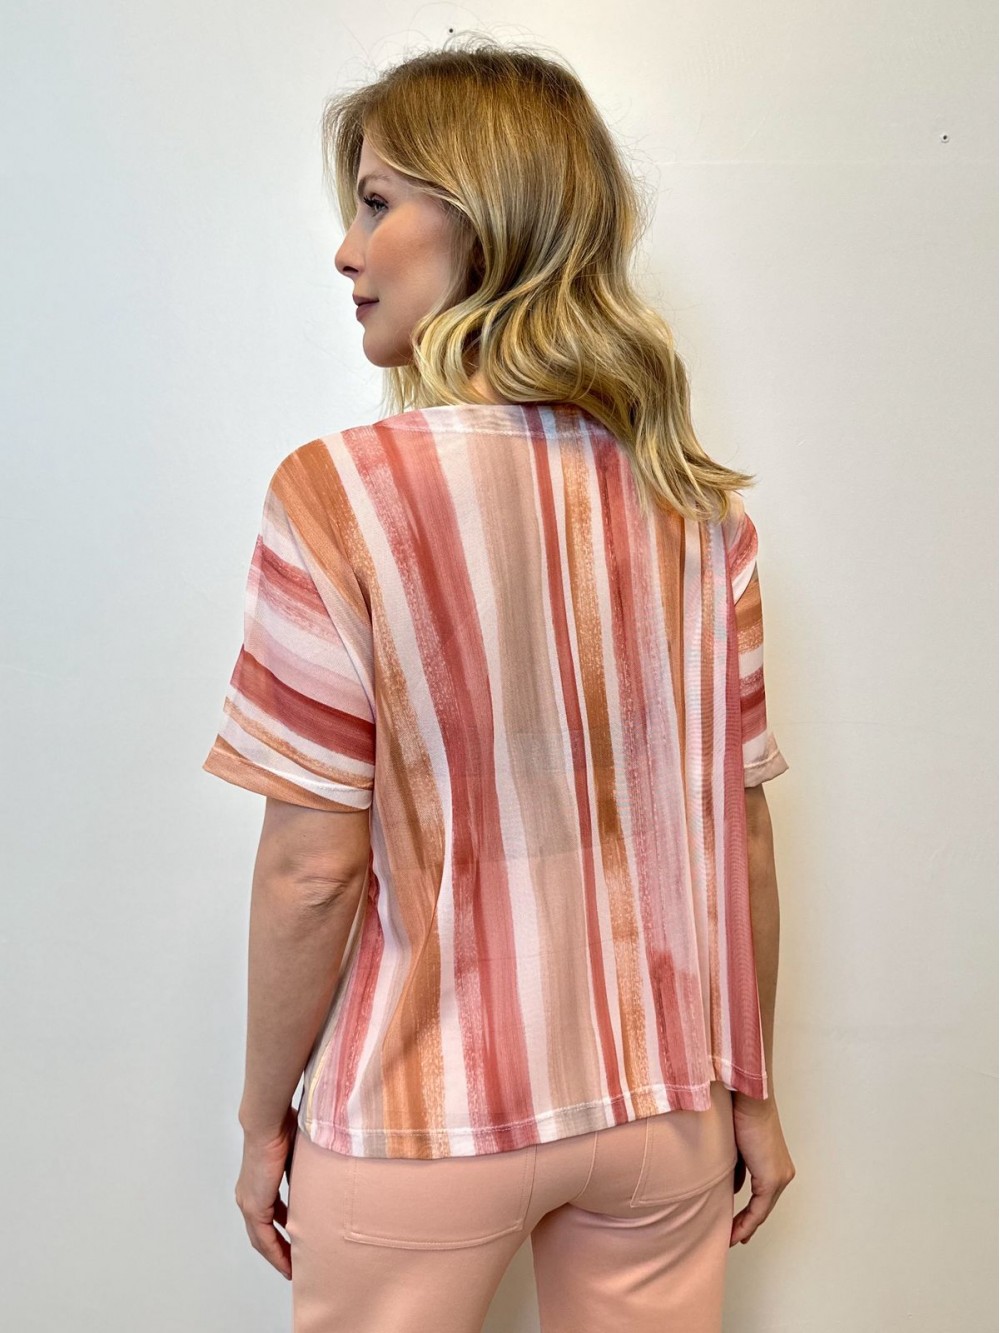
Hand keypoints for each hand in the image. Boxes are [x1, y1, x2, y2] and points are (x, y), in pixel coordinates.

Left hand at [235, 1103, 297, 1279]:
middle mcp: (248, 1197)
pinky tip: (286, 1263)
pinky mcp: (254, 1206)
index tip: (293, 1244)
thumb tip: (315, 1180)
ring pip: (261, 1240)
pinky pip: (264, 1238)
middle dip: (278, 1251)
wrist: (268, 1123)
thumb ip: (300, 1174)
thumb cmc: (283, 1129)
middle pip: (261, 1234)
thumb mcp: (295, 1158)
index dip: (278, 1234)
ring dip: (276, 1256)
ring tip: (292, 1269)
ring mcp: (248, 1202)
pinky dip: (275, 1252)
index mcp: (256, 1185)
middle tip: (293, 1265)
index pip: (266, 1218)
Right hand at [729, 1095, 795, 1246]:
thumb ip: (737, 1167)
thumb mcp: (736, 1145)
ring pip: (762, 1209)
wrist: (747, 1097)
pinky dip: (747, 1222)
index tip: (737, 1225)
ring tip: (731, 1237)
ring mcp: (779, 1176)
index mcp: (775, 1162)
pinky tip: (735, 1232)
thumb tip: (733, 1186)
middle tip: (733, 1236)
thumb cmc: (738, 1111)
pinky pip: (759, 1209)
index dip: (750, 1213)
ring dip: (746, 1225)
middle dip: (748, 1223)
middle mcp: (782, 1172)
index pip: (763, 1195)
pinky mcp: (772, 1178)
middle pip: (764, 1206)